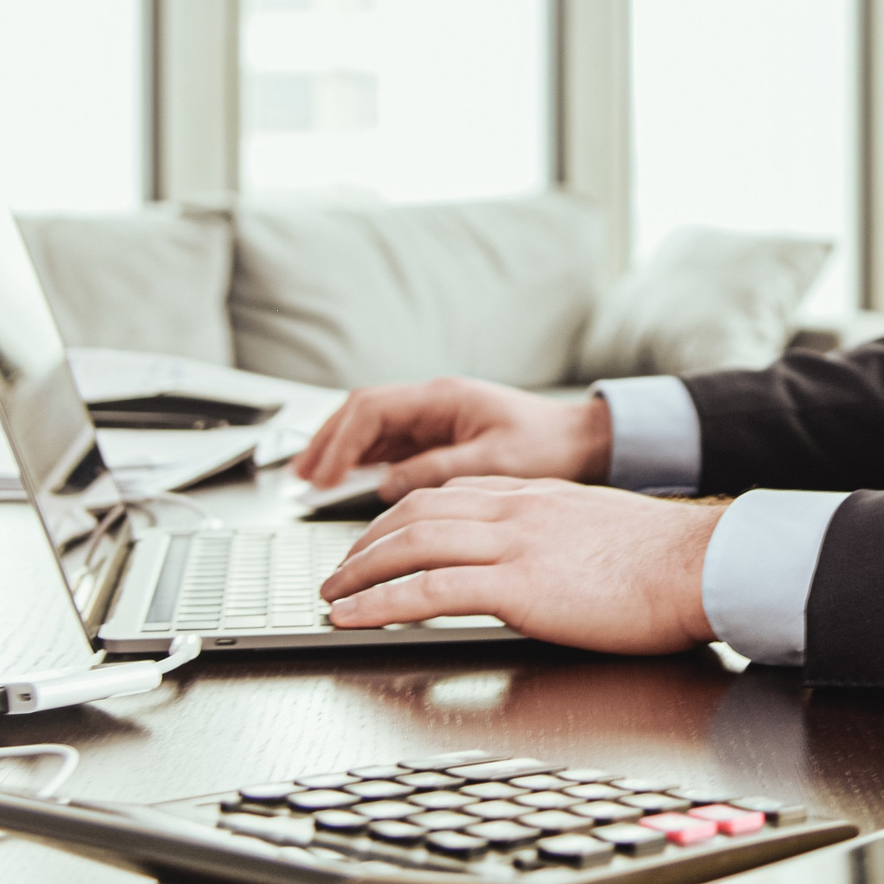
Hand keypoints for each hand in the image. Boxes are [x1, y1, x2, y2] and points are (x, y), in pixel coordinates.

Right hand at [291, 377, 610, 500]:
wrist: (582, 442)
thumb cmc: (548, 446)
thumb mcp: (495, 462)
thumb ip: (438, 470)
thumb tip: (385, 486)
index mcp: (444, 397)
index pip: (372, 409)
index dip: (340, 441)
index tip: (321, 474)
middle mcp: (433, 402)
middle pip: (361, 412)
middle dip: (326, 441)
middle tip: (300, 477)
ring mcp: (433, 418)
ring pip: (369, 427)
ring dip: (338, 449)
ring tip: (309, 480)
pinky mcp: (437, 437)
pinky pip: (387, 444)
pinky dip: (360, 460)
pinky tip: (345, 481)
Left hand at [318, 476, 722, 654]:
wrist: (702, 565)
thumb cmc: (669, 563)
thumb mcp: (600, 532)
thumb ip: (559, 539)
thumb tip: (541, 565)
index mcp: (538, 497)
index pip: (450, 493)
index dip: (401, 516)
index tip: (378, 539)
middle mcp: (518, 509)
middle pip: (418, 510)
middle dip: (367, 541)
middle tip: (339, 569)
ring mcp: (516, 543)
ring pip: (412, 542)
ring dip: (360, 570)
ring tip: (332, 594)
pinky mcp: (518, 584)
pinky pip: (429, 587)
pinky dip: (380, 600)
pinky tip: (353, 616)